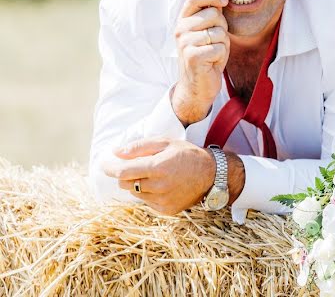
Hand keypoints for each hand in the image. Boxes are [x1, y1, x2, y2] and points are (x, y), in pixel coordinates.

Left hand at [102, 138, 216, 215]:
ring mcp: (162, 200)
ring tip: (154, 174)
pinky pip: (147, 201)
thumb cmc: (187, 154)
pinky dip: (148, 193)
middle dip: (126, 174)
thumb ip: (139, 147)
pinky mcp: (166, 210)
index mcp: (157, 168)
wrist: (212, 175)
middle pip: (126, 183)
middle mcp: (159, 186)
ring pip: (135, 193)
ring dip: (137, 183)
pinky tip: (162, 185)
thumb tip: (116, 152)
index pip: (123, 172)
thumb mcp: (166, 143)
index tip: (104, 164)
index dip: (110, 168)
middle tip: (136, 165)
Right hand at [172, 0, 229, 124]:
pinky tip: (212, 62)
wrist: (198, 85)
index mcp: (184, 19)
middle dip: (223, 27)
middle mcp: (181, 29)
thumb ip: (212, 15)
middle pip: (214, 14)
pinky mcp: (192, 56)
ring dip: (223, 44)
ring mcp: (184, 43)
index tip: (224, 2)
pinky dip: (221, 55)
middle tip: (215, 41)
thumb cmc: (207, 55)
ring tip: (213, 52)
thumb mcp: (209, 31)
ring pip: (219, 32)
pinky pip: (219, 48)